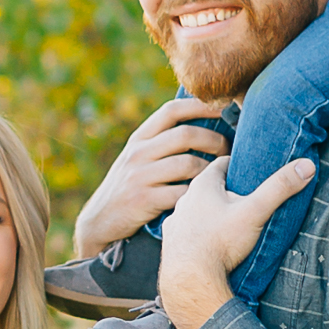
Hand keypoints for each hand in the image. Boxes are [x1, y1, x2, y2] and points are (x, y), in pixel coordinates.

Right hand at [71, 94, 234, 257]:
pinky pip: (181, 193)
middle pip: (185, 135)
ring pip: (188, 164)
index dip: (200, 106)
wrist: (99, 222)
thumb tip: (201, 126)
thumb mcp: (136, 160)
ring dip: (210, 170)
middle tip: (228, 151)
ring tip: (221, 176)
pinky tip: (206, 198)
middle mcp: (137, 153)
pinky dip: (198, 194)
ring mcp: (139, 176)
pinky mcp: (143, 200)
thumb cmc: (128, 189)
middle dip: (214, 140)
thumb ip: (159, 144)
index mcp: (138, 139)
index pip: (171, 111)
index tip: (224, 108)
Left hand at [158, 148, 316, 328]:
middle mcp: (184, 199)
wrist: (190, 280)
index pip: (222, 163)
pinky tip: (208, 243)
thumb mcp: (255, 212)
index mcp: (203, 185)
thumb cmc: (220, 243)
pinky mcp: (171, 243)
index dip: (239, 165)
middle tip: (247, 200)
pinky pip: (187, 232)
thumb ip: (280, 188)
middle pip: (209, 188)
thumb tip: (306, 165)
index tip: (253, 171)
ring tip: (229, 224)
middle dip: (227, 191)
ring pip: (196, 210)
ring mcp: (175, 222)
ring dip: (210, 213)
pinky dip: (198, 234)